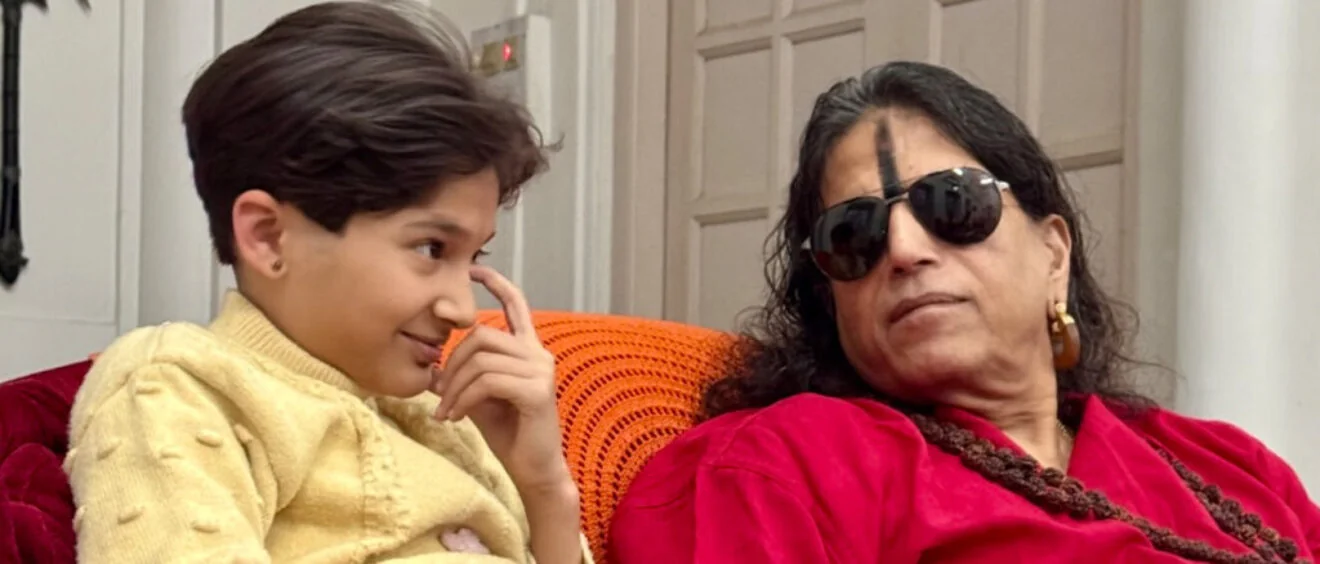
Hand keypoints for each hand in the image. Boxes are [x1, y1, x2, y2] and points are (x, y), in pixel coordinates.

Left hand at [433, 265, 572, 492]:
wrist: (534, 469)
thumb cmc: (508, 432)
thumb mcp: (478, 396)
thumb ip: (464, 374)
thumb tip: (433, 364)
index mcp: (528, 350)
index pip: (517, 305)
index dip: (496, 284)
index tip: (474, 269)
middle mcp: (539, 355)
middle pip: (482, 335)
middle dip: (452, 363)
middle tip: (440, 394)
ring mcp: (541, 371)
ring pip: (481, 360)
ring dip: (454, 387)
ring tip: (447, 411)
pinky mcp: (537, 391)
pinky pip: (488, 382)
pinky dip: (464, 399)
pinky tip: (456, 417)